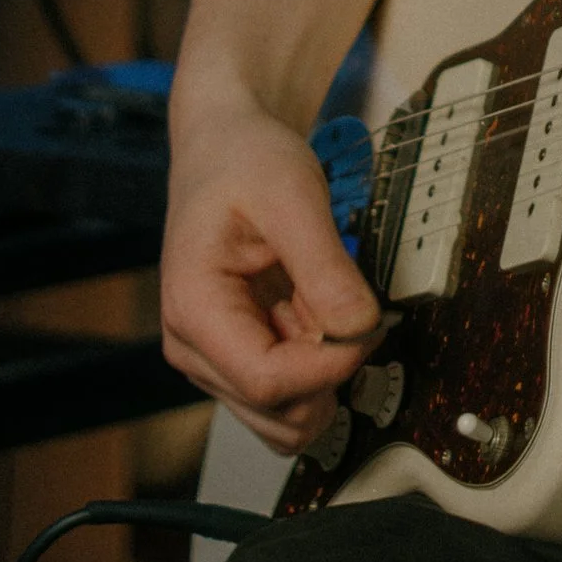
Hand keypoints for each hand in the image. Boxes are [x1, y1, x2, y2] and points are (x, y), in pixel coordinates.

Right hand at [161, 100, 384, 453]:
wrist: (224, 147)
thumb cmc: (244, 161)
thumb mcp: (292, 195)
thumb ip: (325, 266)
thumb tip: (361, 328)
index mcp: (192, 309)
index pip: (268, 382)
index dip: (332, 365)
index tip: (369, 323)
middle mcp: (192, 348)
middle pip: (278, 411)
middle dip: (328, 367)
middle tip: (338, 298)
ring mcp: (212, 360)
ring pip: (286, 415)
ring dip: (322, 368)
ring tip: (319, 300)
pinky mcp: (236, 359)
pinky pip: (288, 393)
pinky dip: (315, 362)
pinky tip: (311, 311)